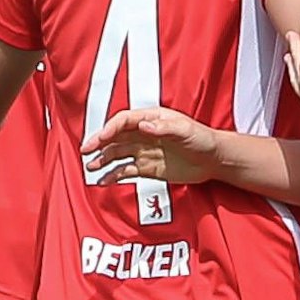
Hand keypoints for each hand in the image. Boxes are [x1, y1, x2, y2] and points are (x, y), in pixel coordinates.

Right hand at [84, 107, 222, 185]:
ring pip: (117, 153)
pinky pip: (126, 170)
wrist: (213, 160)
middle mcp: (144, 134)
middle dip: (99, 142)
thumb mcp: (186, 131)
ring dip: (103, 159)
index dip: (111, 128)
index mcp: (151, 119)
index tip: (101, 138)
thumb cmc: (203, 139)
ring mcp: (144, 151)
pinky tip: (104, 180)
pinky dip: (114, 175)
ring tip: (90, 166)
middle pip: (115, 136)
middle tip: (85, 150)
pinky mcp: (147, 168)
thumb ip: (164, 128)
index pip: (124, 121)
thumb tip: (144, 125)